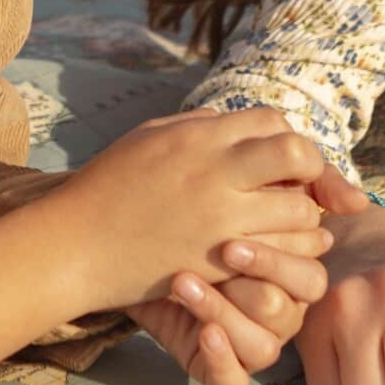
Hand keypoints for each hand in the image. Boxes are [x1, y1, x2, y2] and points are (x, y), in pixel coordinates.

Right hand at [49, 107, 330, 311]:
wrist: (72, 247)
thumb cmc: (104, 189)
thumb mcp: (148, 137)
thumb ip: (196, 126)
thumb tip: (231, 122)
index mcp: (198, 136)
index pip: (272, 122)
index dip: (286, 139)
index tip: (282, 164)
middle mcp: (215, 171)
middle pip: (297, 155)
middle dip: (312, 172)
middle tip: (301, 191)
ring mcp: (219, 218)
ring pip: (299, 210)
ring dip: (302, 218)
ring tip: (288, 226)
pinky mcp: (217, 262)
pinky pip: (277, 254)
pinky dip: (285, 254)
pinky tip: (274, 256)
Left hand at [130, 169, 372, 384]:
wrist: (130, 249)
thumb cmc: (194, 219)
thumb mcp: (243, 191)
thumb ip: (302, 185)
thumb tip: (358, 202)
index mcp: (291, 276)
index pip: (309, 276)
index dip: (277, 259)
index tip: (235, 236)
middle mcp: (277, 313)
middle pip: (286, 308)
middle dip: (254, 281)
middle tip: (220, 252)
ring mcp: (250, 343)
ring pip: (262, 346)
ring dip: (222, 310)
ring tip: (185, 282)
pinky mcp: (220, 370)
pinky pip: (233, 382)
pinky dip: (221, 359)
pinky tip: (203, 332)